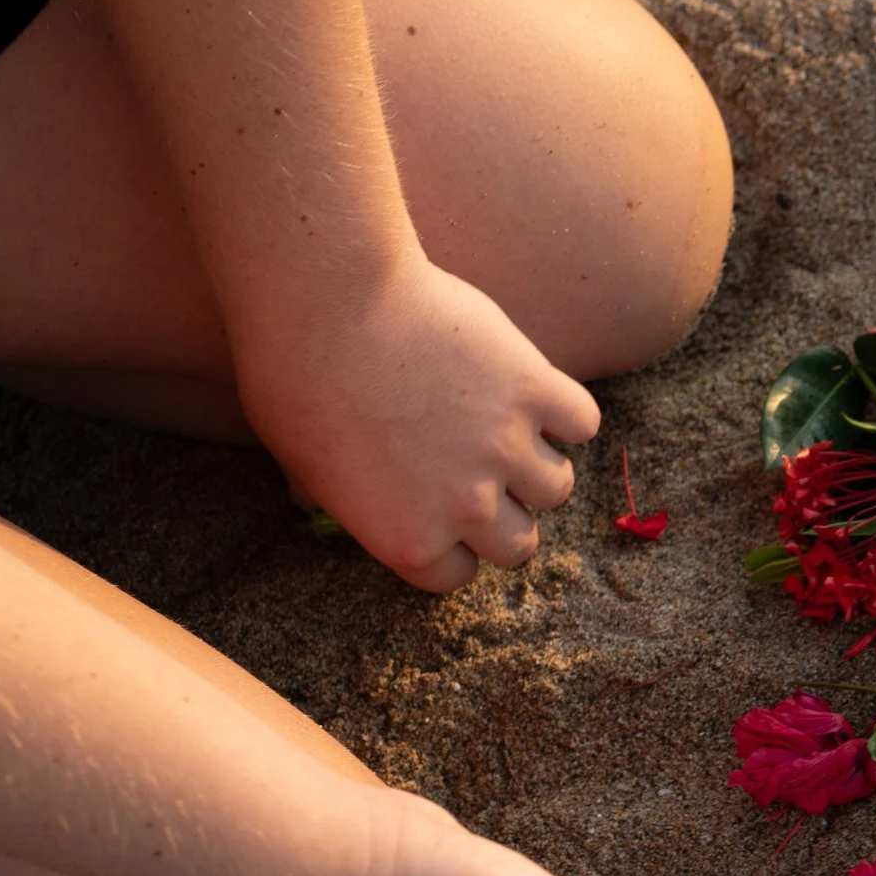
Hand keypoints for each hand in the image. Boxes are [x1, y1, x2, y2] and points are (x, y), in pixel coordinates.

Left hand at [232, 250, 598, 592]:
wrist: (326, 300)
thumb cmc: (293, 378)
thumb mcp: (296, 463)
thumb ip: (335, 498)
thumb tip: (320, 506)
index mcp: (408, 538)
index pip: (457, 575)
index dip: (453, 546)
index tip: (446, 519)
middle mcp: (466, 506)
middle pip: (519, 546)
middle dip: (505, 520)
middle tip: (486, 483)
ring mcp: (505, 447)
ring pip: (556, 487)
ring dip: (537, 467)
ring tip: (511, 435)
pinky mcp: (533, 388)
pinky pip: (582, 422)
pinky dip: (567, 414)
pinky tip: (538, 397)